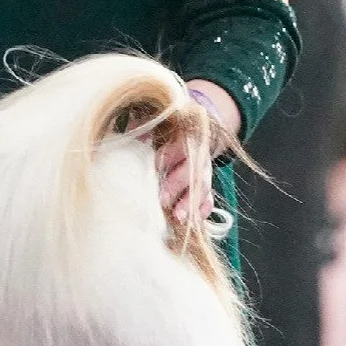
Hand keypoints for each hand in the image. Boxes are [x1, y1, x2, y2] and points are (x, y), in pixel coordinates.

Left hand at [157, 79, 241, 222]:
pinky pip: (209, 201)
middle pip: (191, 171)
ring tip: (178, 218)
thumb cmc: (166, 132)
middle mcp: (198, 157)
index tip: (155, 164)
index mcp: (186, 138)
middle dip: (177, 186)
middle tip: (162, 200)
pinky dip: (202, 211)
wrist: (192, 134)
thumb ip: (145, 127)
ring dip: (190, 204)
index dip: (169, 156)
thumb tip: (137, 134)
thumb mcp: (156, 124)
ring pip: (202, 189)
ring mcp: (203, 174)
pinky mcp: (206, 189)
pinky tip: (194, 222)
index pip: (180, 146)